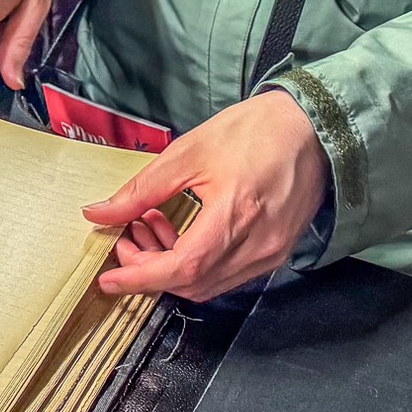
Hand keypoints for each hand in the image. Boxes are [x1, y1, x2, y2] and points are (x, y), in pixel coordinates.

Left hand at [84, 89, 329, 302]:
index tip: (110, 279)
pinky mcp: (278, 250)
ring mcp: (272, 252)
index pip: (182, 268)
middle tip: (126, 238)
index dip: (141, 278)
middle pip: (193, 283)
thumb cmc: (255, 132)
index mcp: (235, 217)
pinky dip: (199, 262)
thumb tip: (99, 213)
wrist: (311, 128)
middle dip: (151, 269)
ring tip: (150, 226)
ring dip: (173, 266)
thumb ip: (141, 190)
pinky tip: (182, 231)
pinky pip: (230, 273)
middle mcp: (258, 246)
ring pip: (211, 283)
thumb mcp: (187, 153)